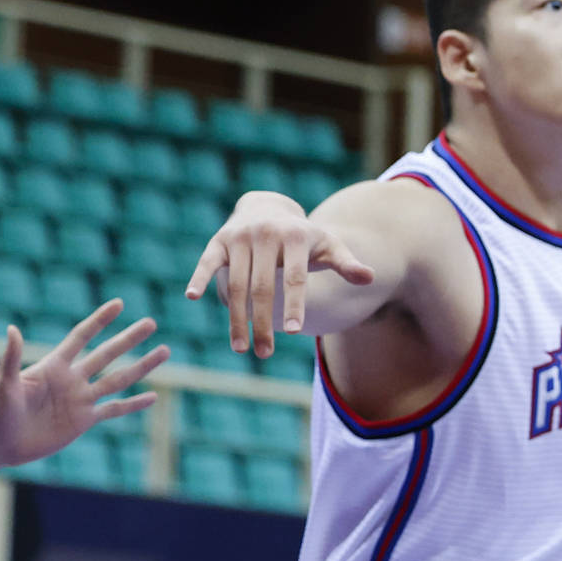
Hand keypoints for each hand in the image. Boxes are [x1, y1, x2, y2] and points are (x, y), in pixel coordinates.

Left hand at [0, 301, 167, 480]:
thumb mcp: (3, 386)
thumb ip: (11, 358)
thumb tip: (12, 328)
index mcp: (54, 367)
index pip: (81, 338)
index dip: (99, 321)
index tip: (119, 303)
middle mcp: (72, 379)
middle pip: (106, 354)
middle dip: (128, 339)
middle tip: (151, 322)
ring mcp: (80, 400)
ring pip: (118, 379)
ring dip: (141, 366)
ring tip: (164, 351)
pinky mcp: (84, 421)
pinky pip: (114, 409)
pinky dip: (134, 404)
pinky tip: (153, 396)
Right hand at [186, 190, 373, 357]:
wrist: (268, 207)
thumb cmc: (303, 237)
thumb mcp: (327, 245)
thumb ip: (346, 263)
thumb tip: (370, 278)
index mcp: (296, 237)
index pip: (295, 277)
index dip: (294, 305)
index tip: (294, 332)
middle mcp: (267, 235)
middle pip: (263, 288)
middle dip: (263, 323)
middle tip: (265, 353)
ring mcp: (240, 237)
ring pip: (236, 284)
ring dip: (236, 319)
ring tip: (241, 348)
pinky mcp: (218, 241)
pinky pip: (208, 262)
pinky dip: (199, 277)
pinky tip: (191, 296)